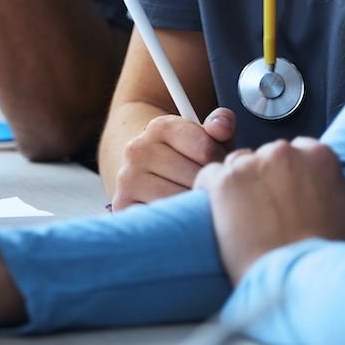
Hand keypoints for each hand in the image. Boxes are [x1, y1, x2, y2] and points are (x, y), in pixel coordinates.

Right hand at [107, 108, 235, 209]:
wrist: (146, 171)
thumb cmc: (185, 156)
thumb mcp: (205, 136)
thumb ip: (221, 124)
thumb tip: (222, 128)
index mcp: (160, 126)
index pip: (206, 149)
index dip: (220, 162)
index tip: (217, 167)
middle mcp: (138, 150)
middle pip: (194, 177)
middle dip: (209, 186)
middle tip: (209, 188)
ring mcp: (128, 178)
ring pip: (179, 200)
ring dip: (195, 205)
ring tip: (197, 201)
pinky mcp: (123, 205)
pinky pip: (164, 219)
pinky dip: (177, 220)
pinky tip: (181, 214)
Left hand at [197, 139, 344, 282]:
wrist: (290, 288)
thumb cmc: (331, 260)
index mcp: (321, 155)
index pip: (298, 154)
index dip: (292, 182)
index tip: (293, 207)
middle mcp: (286, 152)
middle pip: (266, 157)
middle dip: (266, 182)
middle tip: (271, 219)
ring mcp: (252, 164)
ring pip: (237, 165)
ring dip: (239, 187)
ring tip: (249, 222)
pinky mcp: (223, 181)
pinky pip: (208, 176)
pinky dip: (212, 194)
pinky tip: (226, 219)